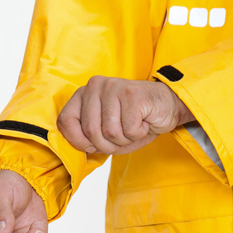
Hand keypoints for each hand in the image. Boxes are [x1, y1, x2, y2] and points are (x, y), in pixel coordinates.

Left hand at [57, 76, 194, 154]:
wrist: (166, 106)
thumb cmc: (135, 120)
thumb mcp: (107, 131)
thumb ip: (89, 137)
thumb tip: (81, 147)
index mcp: (85, 93)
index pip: (66, 121)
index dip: (78, 141)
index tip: (93, 146)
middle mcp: (96, 86)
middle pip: (91, 131)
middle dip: (108, 144)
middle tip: (123, 136)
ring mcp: (114, 87)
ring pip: (110, 132)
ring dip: (126, 139)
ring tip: (134, 126)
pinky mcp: (132, 94)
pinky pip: (129, 130)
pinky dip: (139, 133)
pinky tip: (144, 122)